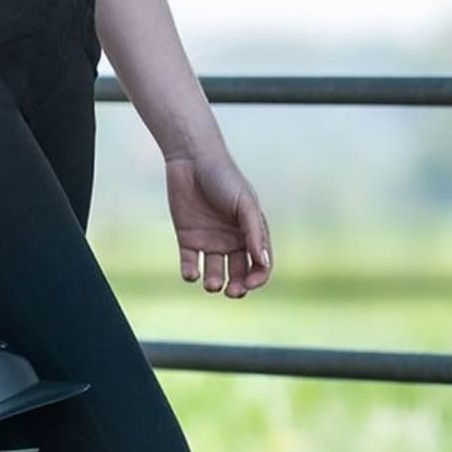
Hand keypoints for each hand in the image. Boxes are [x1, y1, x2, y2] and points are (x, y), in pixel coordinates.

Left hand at [164, 148, 271, 296]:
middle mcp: (232, 240)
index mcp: (251, 232)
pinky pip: (191, 264)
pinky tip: (192, 273)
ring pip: (216, 274)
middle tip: (231, 291)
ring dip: (215, 284)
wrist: (192, 160)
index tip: (249, 283)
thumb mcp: (243, 203)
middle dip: (238, 288)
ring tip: (212, 284)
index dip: (258, 278)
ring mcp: (210, 241)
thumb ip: (254, 232)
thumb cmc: (224, 178)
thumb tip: (263, 262)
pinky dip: (191, 274)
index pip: (261, 264)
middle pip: (239, 274)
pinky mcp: (188, 239)